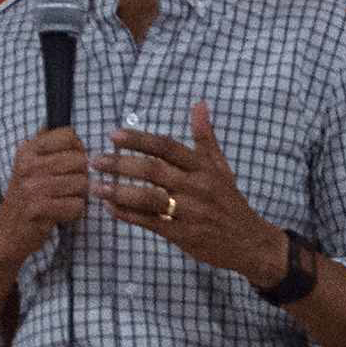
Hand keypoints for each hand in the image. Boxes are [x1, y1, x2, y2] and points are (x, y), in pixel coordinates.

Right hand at [0, 128, 90, 260]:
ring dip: (80, 195)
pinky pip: (77, 205)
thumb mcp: (29, 166)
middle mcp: (29, 165)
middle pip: (80, 160)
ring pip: (82, 183)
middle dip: (82, 175)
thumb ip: (48, 147)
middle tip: (69, 187)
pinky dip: (75, 212)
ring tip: (64, 199)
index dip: (78, 149)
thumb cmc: (26, 197)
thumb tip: (74, 134)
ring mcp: (33, 187)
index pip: (68, 136)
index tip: (71, 163)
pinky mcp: (39, 208)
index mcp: (27, 150)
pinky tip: (62, 213)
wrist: (6, 233)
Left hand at [104, 104, 280, 283]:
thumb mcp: (221, 167)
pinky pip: (151, 223)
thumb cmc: (229, 201)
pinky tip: (111, 208)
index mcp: (204, 167)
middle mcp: (197, 187)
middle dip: (121, 164)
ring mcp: (190, 212)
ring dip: (120, 192)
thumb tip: (199, 104)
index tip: (114, 135)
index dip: (140, 140)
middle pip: (154, 170)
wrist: (249, 242)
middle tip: (96, 161)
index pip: (167, 147)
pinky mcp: (184, 235)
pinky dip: (129, 215)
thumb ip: (205, 137)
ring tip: (97, 187)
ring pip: (149, 198)